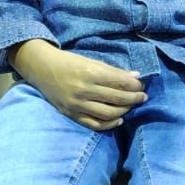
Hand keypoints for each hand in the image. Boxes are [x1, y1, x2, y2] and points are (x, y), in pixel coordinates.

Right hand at [14, 41, 145, 130]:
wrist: (41, 68)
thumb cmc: (68, 62)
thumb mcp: (90, 61)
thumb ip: (112, 70)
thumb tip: (135, 76)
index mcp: (90, 73)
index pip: (119, 82)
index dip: (134, 85)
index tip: (142, 85)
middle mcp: (84, 90)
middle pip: (116, 99)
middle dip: (134, 98)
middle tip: (143, 96)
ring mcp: (77, 104)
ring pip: (108, 113)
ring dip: (124, 111)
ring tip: (131, 106)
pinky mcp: (71, 114)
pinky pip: (94, 124)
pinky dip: (109, 124)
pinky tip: (118, 119)